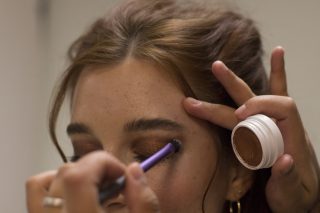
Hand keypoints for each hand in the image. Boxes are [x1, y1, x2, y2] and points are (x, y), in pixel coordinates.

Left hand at [26, 151, 159, 212]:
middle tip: (112, 182)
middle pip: (63, 173)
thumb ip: (145, 200)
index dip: (102, 163)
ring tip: (93, 189)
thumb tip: (135, 170)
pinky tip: (79, 199)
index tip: (120, 173)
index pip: (77, 174)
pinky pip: (38, 198)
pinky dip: (57, 189)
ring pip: (42, 184)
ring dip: (69, 176)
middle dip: (92, 167)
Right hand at [183, 47, 319, 211]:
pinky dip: (276, 75)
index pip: (280, 108)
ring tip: (220, 65)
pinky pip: (274, 97)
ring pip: (256, 96)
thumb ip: (287, 177)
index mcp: (293, 137)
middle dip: (234, 84)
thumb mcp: (292, 193)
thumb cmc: (298, 196)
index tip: (238, 116)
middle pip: (258, 98)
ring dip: (236, 82)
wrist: (303, 197)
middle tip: (216, 68)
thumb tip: (283, 160)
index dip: (258, 106)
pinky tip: (278, 55)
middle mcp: (284, 127)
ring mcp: (276, 126)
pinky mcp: (269, 128)